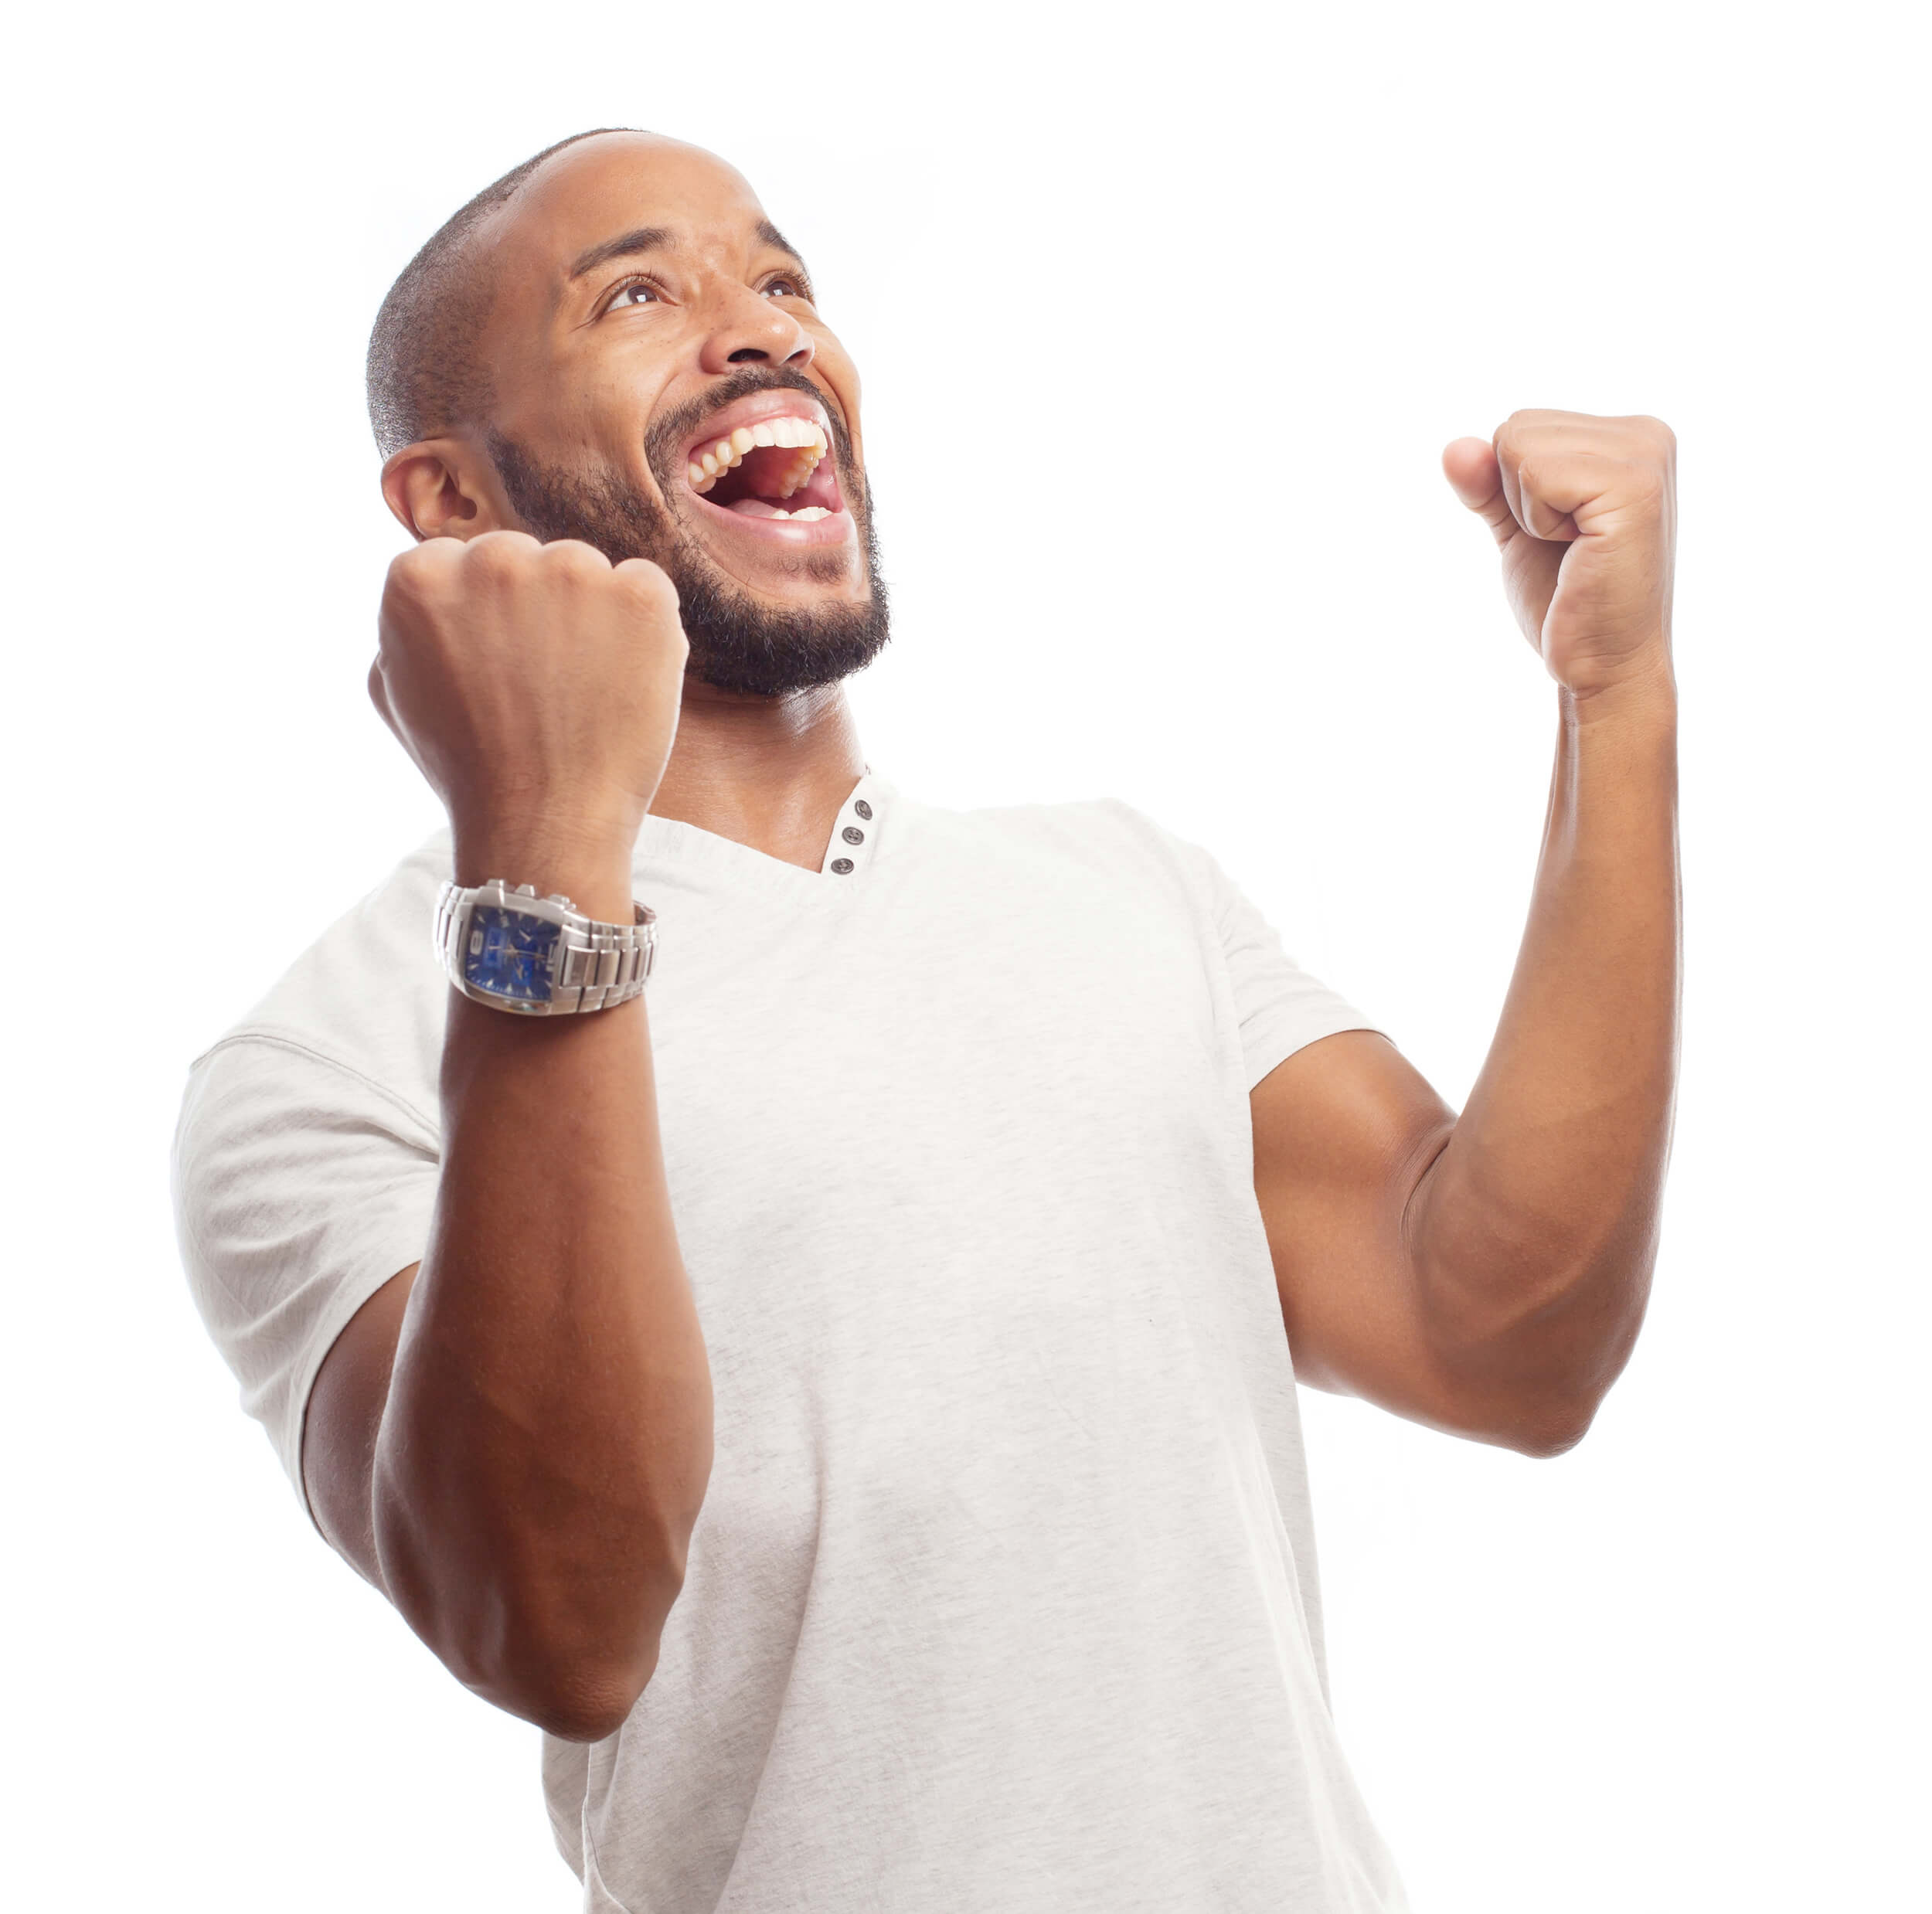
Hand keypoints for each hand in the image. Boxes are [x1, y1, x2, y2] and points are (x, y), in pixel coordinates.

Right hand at [370, 533, 687, 883]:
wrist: (545, 825)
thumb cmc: (470, 770)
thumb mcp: (397, 693)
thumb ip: (406, 626)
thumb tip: (432, 585)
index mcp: (420, 574)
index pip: (465, 563)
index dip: (488, 619)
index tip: (498, 666)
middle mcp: (493, 559)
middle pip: (528, 559)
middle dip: (538, 610)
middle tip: (543, 685)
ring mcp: (571, 572)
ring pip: (586, 571)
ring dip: (591, 617)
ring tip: (583, 691)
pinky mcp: (640, 596)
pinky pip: (645, 588)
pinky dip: (645, 629)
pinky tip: (624, 682)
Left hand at [1443, 410, 1675, 700]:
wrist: (1603, 665)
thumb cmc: (1565, 601)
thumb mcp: (1518, 528)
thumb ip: (1488, 483)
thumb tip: (1453, 447)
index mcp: (1628, 436)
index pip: (1519, 426)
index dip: (1515, 490)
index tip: (1562, 535)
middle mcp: (1645, 434)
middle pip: (1515, 428)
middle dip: (1518, 497)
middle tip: (1567, 546)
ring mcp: (1645, 457)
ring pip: (1518, 446)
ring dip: (1529, 511)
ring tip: (1576, 548)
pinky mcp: (1633, 488)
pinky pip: (1535, 473)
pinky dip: (1538, 521)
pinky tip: (1579, 550)